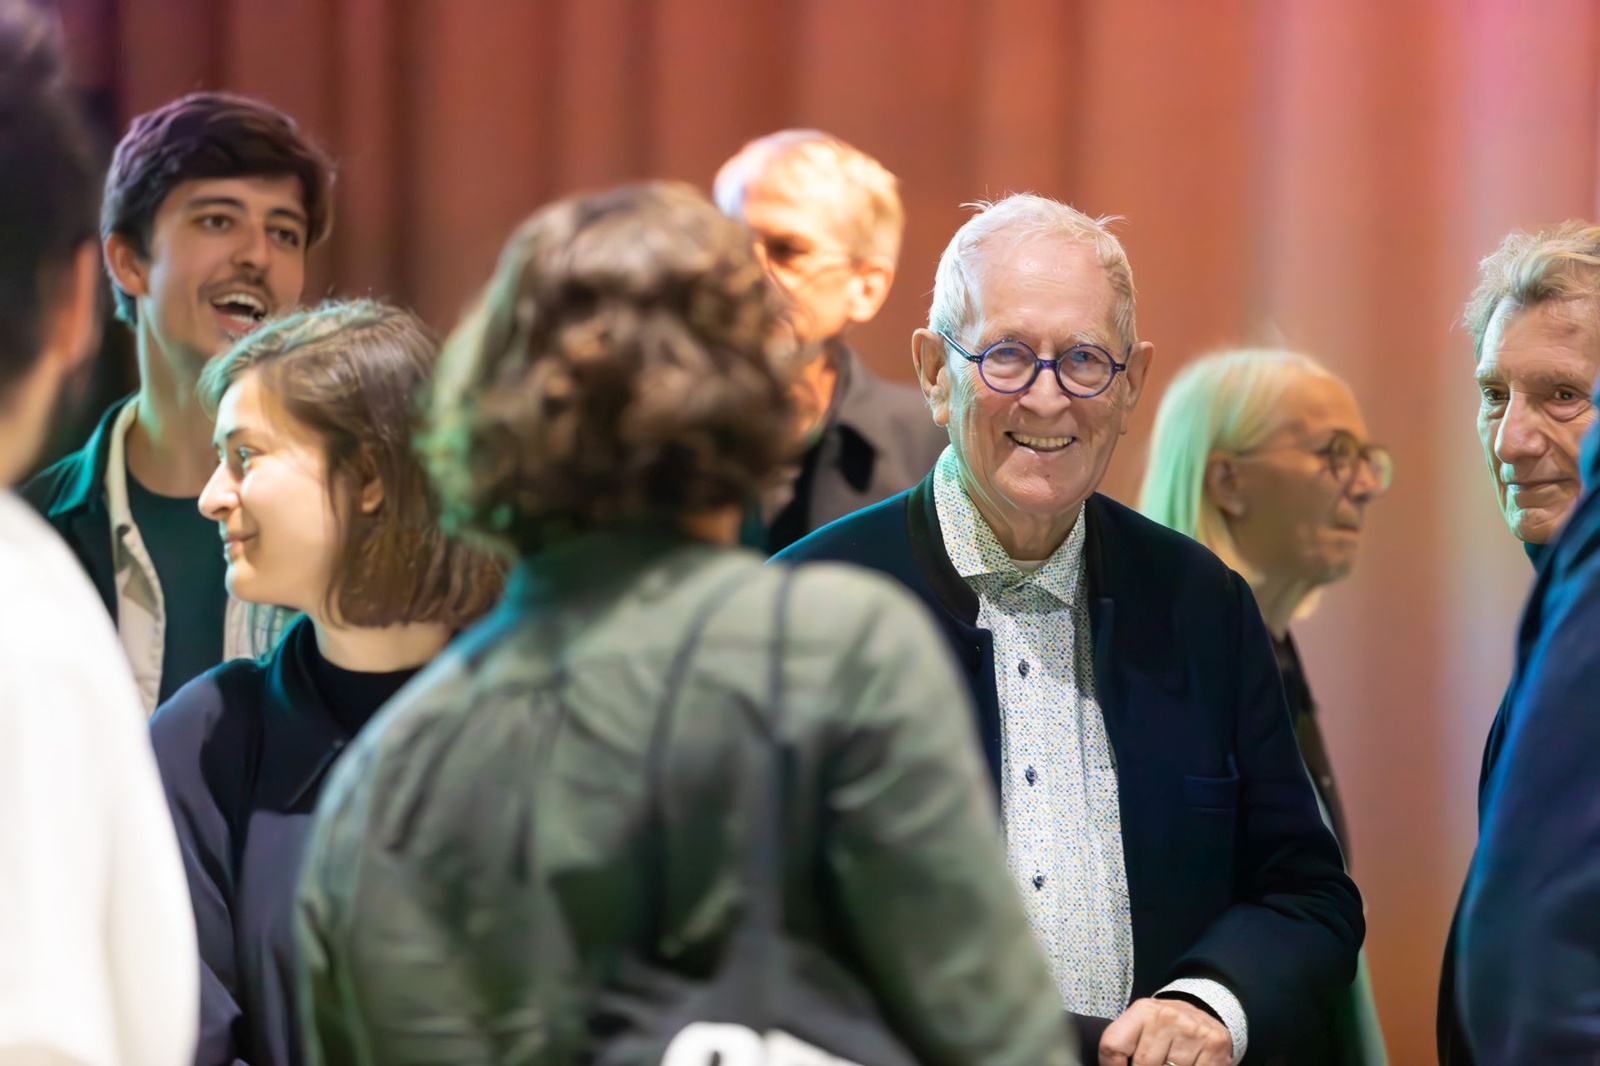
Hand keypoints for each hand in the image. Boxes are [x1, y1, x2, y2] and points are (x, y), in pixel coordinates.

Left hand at [1098, 997, 1231, 1065]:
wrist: (1206, 1014)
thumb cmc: (1165, 1027)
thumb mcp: (1142, 1026)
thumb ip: (1125, 1046)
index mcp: (1143, 1011)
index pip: (1113, 1046)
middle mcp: (1166, 1017)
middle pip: (1142, 1065)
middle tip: (1157, 1062)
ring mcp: (1192, 1032)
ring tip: (1171, 1062)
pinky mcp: (1214, 1046)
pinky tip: (1189, 1064)